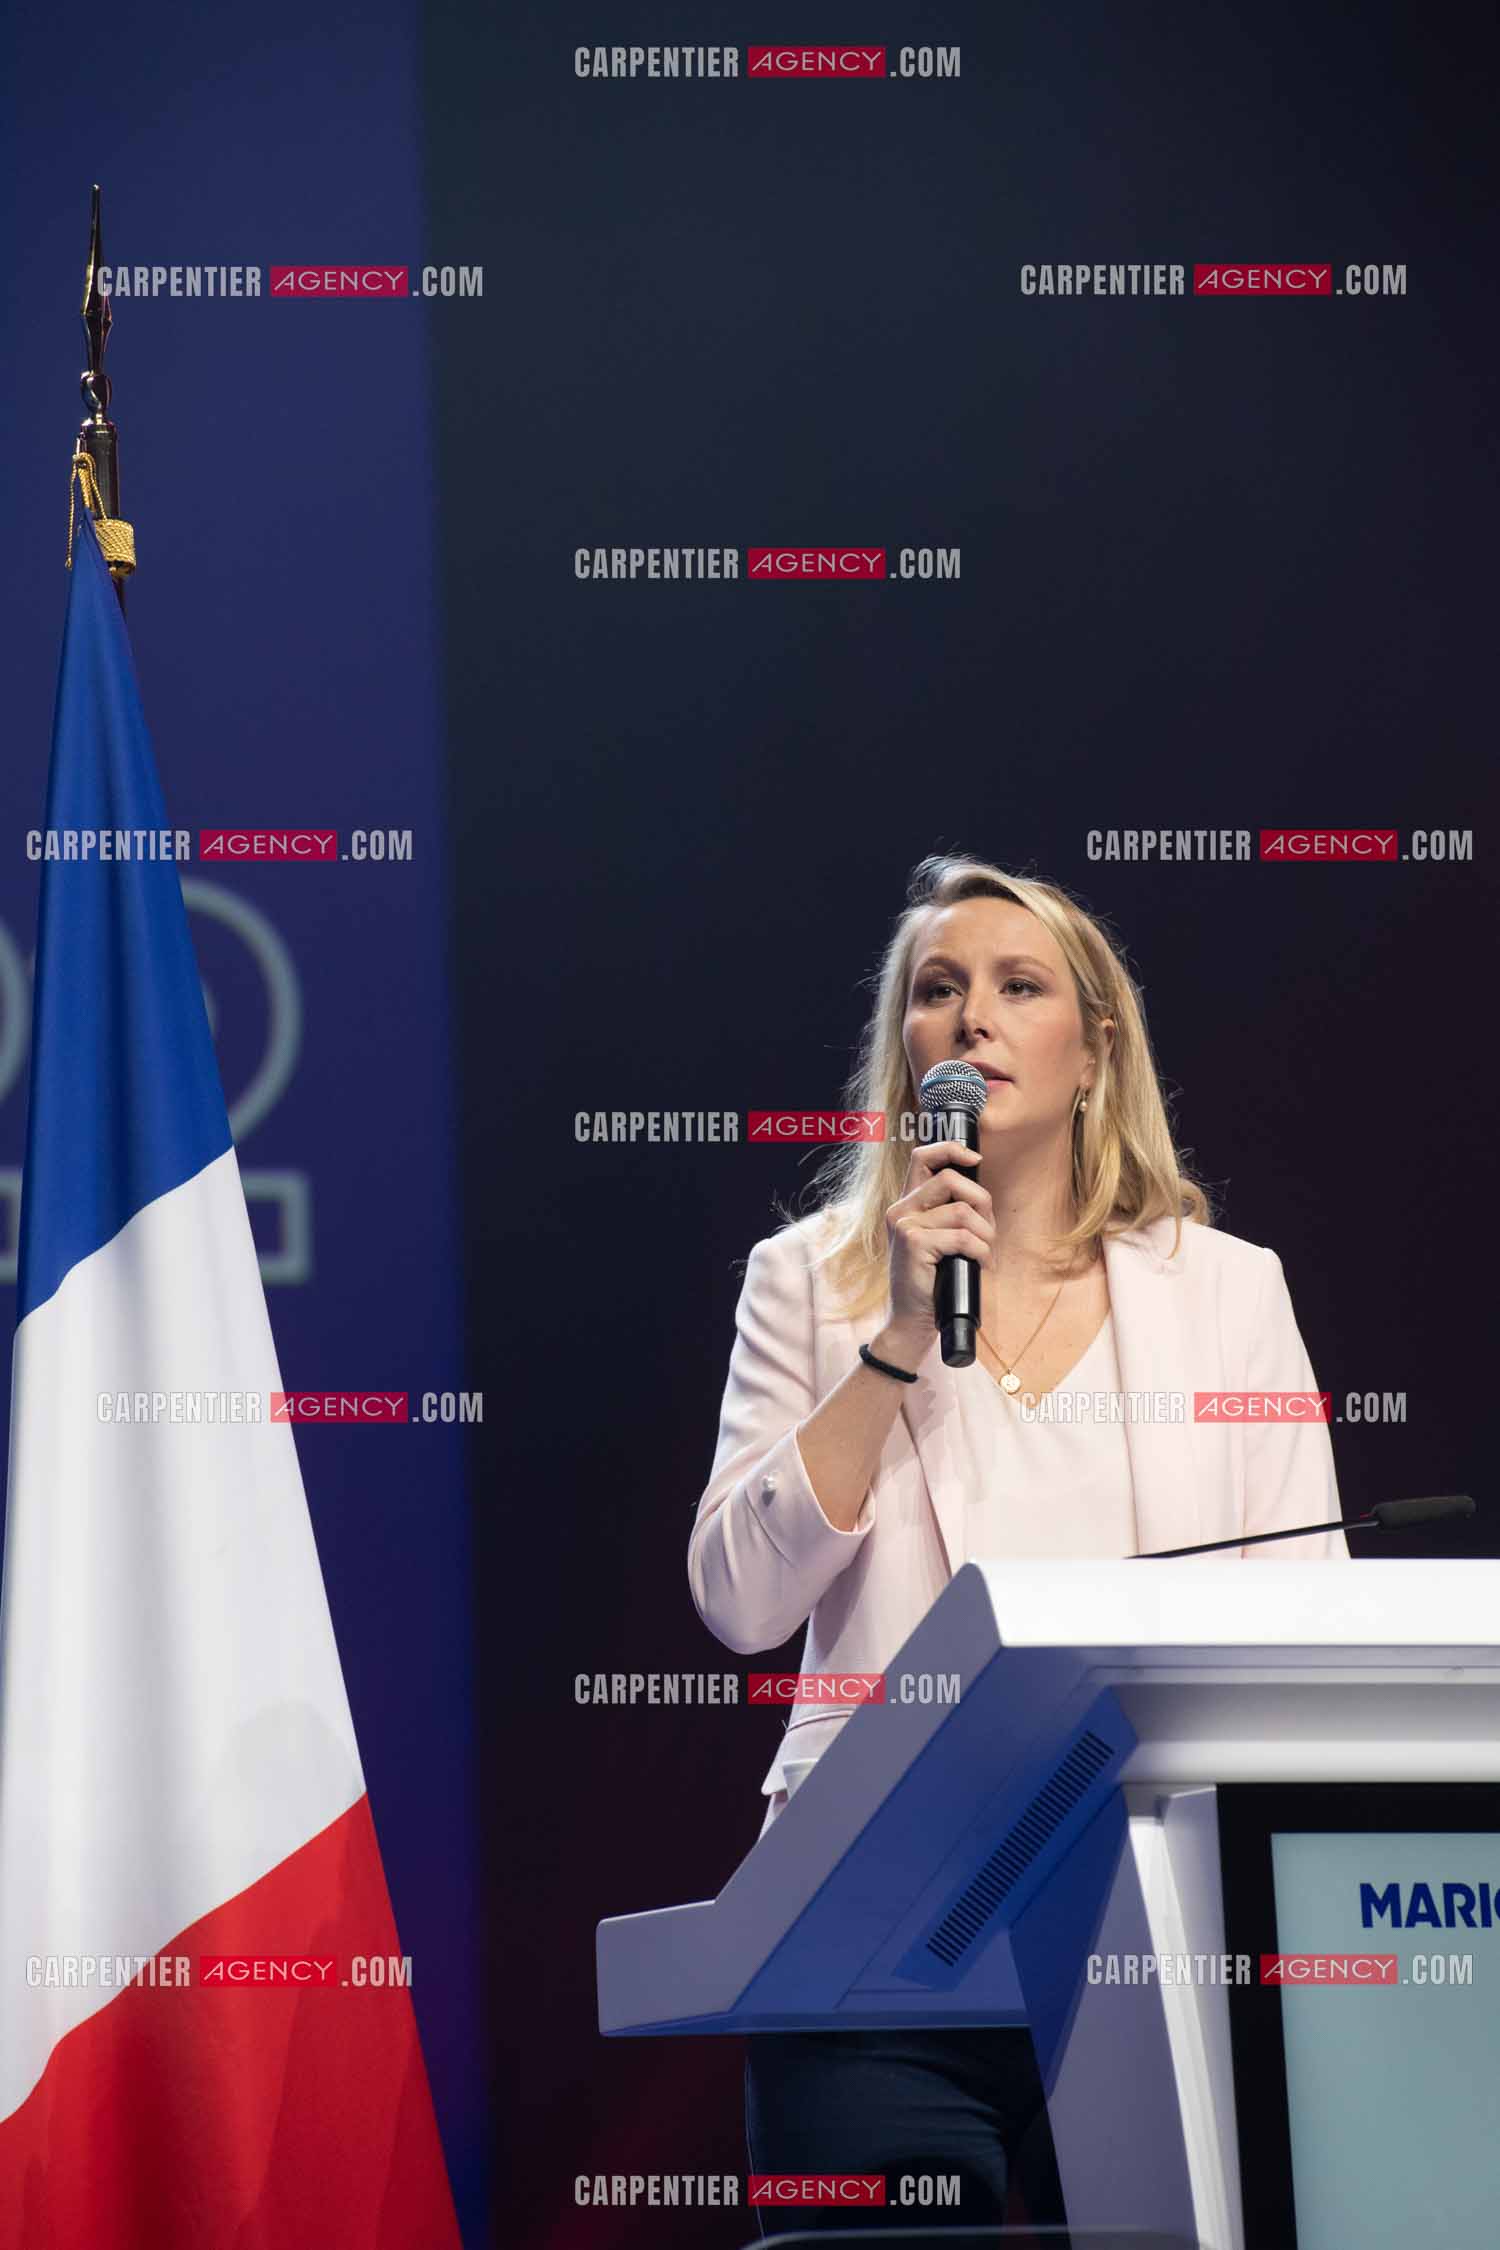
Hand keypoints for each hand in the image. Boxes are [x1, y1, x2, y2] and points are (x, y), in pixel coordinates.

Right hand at [881, 1139, 994, 1352]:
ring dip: (985, 1234)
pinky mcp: (913, 1242)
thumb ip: (949, 1213)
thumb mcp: (939, 1240)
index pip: (922, 1157)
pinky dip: (981, 1251)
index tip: (975, 1159)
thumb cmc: (933, 1280)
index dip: (951, 1149)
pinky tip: (981, 1264)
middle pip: (950, 1179)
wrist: (912, 1320)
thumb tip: (980, 1194)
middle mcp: (901, 1209)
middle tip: (988, 1230)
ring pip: (961, 1211)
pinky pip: (963, 1237)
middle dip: (981, 1201)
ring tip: (985, 1253)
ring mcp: (904, 1225)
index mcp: (907, 1204)